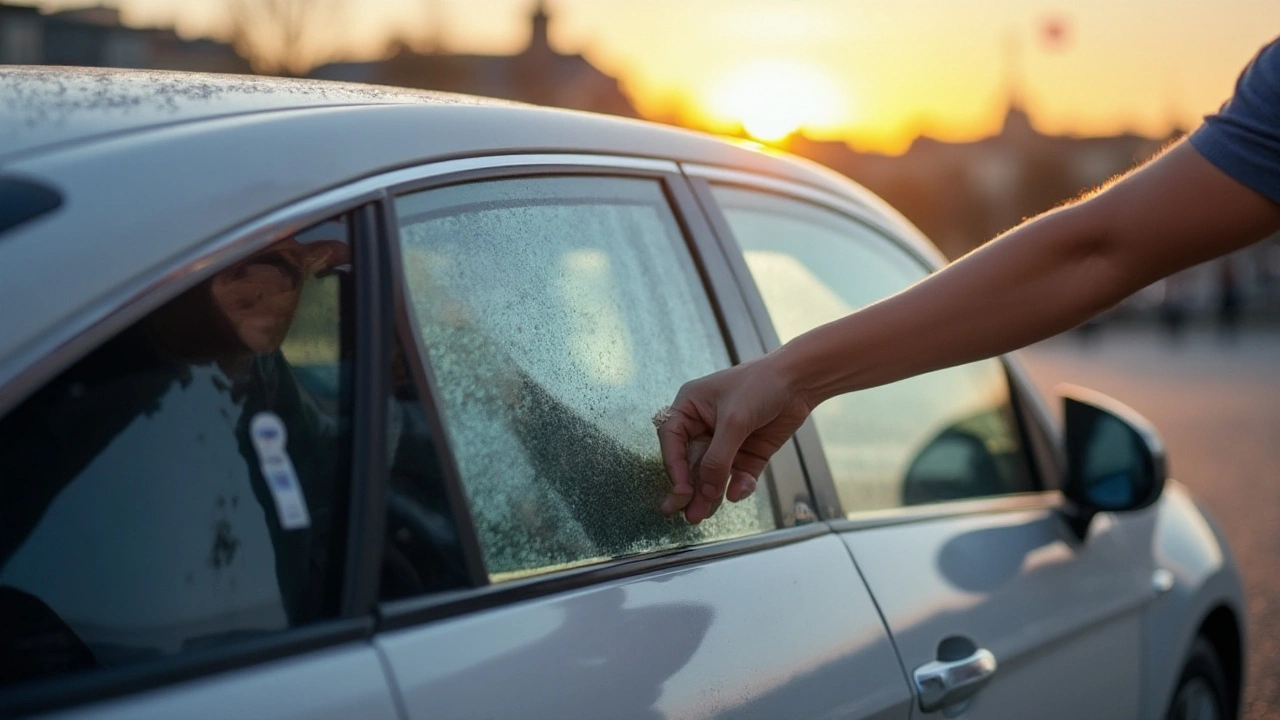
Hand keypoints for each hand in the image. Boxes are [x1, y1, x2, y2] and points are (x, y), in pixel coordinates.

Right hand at [657, 353, 812, 523]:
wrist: (800, 381)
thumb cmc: (760, 385)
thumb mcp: (734, 420)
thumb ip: (718, 458)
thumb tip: (705, 492)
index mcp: (690, 408)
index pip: (672, 441)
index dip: (674, 467)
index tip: (681, 491)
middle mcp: (704, 426)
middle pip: (691, 463)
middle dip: (690, 488)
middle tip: (684, 514)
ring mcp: (727, 442)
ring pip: (713, 474)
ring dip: (709, 494)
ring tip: (702, 516)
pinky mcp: (748, 453)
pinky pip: (738, 476)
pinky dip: (738, 486)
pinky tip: (739, 491)